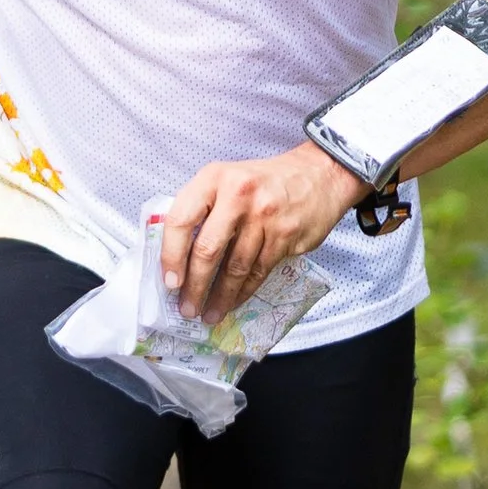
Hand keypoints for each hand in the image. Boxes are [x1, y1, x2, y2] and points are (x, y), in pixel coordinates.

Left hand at [158, 143, 361, 325]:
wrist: (318, 175)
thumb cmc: (262, 182)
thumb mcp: (226, 179)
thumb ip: (202, 208)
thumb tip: (177, 255)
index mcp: (213, 177)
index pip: (181, 219)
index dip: (171, 254)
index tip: (170, 281)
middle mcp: (238, 194)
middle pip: (208, 249)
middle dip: (195, 286)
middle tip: (187, 308)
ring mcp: (264, 216)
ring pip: (235, 266)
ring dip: (220, 296)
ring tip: (209, 314)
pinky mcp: (285, 235)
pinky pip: (258, 271)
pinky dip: (243, 291)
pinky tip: (233, 302)